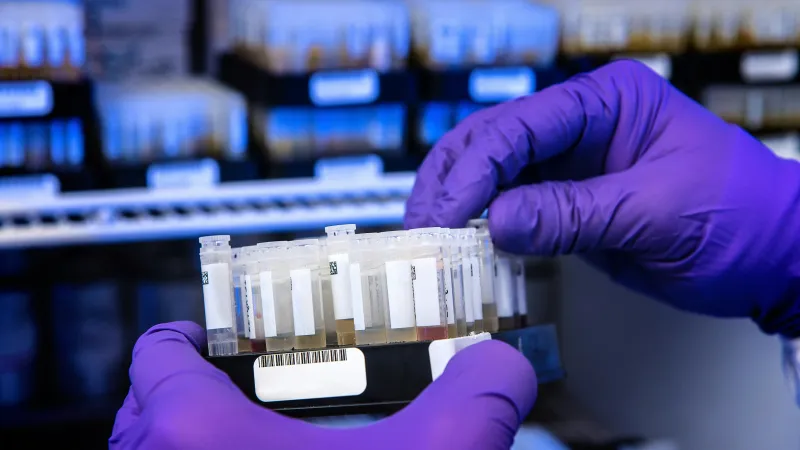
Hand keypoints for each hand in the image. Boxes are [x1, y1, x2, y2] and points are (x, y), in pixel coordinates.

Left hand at [109, 322, 536, 449]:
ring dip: (188, 448)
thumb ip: (478, 400)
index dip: (189, 335)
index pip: (158, 352)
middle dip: (191, 393)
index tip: (217, 338)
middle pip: (146, 409)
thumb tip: (505, 367)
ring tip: (257, 449)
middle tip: (246, 390)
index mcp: (195, 435)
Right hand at [405, 60, 799, 337]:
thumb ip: (572, 214)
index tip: (446, 212)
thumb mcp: (655, 212)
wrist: (773, 257)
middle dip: (453, 181)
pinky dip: (485, 229)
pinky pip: (513, 209)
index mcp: (607, 101)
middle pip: (493, 141)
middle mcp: (581, 124)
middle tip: (424, 226)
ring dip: (460, 205)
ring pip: (494, 174)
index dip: (476, 169)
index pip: (521, 126)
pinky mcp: (568, 201)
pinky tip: (465, 248)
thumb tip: (498, 221)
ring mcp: (571, 163)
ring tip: (432, 239)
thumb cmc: (739, 216)